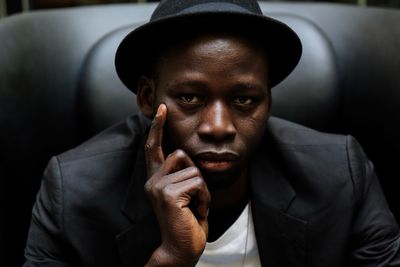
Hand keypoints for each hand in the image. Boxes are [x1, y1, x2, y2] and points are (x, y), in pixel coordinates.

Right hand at [144, 104, 210, 266]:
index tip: (162, 109)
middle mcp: (153, 180)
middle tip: (194, 197)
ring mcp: (159, 187)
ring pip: (194, 170)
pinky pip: (199, 183)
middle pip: (182, 154)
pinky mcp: (169, 194)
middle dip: (195, 173)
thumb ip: (181, 173)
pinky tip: (196, 211)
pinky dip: (205, 198)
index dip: (158, 127)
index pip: (154, 147)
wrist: (182, 248)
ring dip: (203, 189)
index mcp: (156, 179)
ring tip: (196, 206)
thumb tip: (183, 153)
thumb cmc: (187, 220)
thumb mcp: (184, 193)